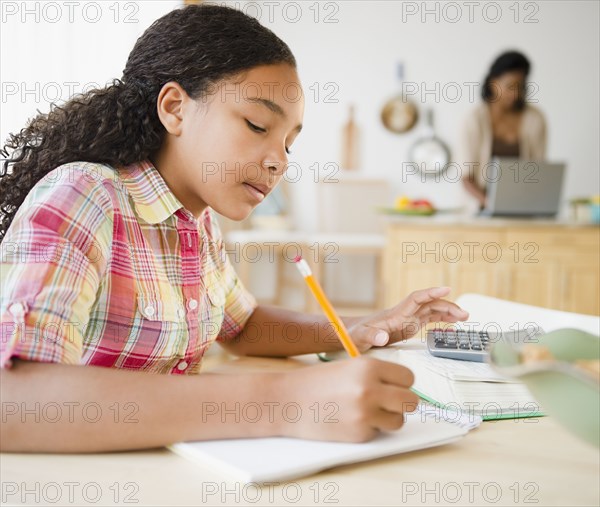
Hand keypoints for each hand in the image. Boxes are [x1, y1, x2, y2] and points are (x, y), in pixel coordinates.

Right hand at [277, 357, 418, 441]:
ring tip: (366, 412)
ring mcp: (365, 413)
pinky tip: (349, 421)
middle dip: (402, 403)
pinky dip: (368, 429)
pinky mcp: (359, 434)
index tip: (394, 387)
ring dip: (387, 418)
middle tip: (388, 403)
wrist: (287, 401)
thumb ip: (375, 376)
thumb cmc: (316, 383)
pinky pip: (378, 433)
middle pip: (411, 401)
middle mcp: (370, 389)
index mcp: (369, 367)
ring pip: (399, 421)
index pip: (408, 377)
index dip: (402, 384)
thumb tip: (403, 389)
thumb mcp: (349, 368)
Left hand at [348, 287, 468, 351]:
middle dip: (446, 306)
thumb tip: (382, 336)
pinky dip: (441, 320)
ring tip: (464, 317)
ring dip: (447, 312)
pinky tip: (451, 324)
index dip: (430, 293)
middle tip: (464, 314)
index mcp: (394, 314)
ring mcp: (406, 319)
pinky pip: (427, 320)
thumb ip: (370, 336)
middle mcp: (403, 314)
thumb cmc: (354, 334)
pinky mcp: (407, 326)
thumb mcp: (359, 337)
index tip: (446, 289)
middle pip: (428, 305)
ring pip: (430, 311)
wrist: (350, 334)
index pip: (415, 299)